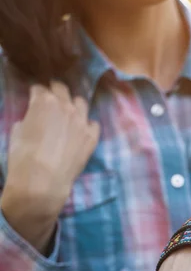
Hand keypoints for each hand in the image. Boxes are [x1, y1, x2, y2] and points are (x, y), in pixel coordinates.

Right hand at [1, 82, 99, 250]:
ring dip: (74, 105)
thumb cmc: (23, 157)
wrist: (43, 181)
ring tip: (70, 113)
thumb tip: (34, 120)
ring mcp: (82, 121)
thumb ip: (29, 119)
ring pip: (81, 103)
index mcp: (43, 101)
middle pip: (62, 89)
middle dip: (55, 92)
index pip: (39, 89)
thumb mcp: (16, 132)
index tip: (35, 98)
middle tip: (52, 99)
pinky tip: (82, 131)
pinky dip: (87, 125)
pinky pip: (94, 124)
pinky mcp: (92, 137)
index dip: (36, 94)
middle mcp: (65, 106)